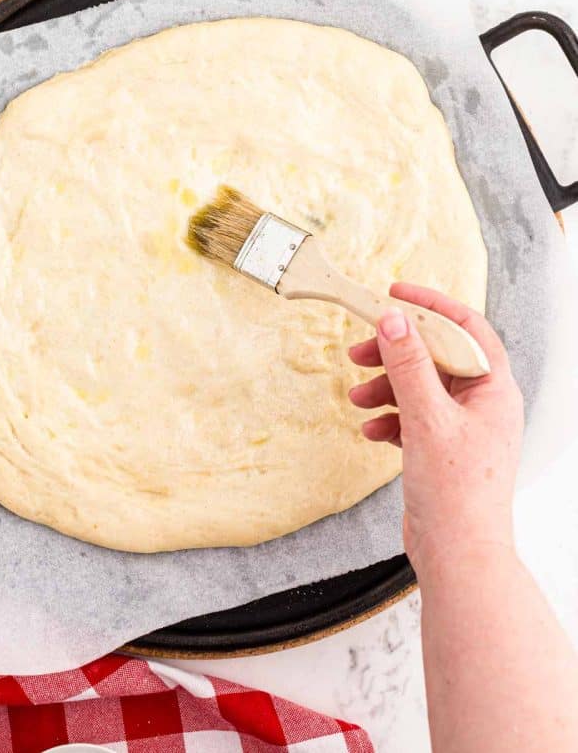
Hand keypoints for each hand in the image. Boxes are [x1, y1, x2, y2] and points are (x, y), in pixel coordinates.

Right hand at [348, 283, 523, 572]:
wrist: (459, 558)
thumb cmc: (457, 495)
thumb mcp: (427, 419)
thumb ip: (408, 366)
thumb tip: (394, 321)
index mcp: (494, 390)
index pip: (466, 328)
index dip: (431, 306)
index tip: (396, 294)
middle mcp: (483, 405)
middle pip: (436, 357)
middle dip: (396, 352)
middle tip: (360, 350)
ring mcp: (463, 429)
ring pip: (420, 388)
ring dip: (386, 387)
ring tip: (357, 397)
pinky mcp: (443, 451)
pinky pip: (413, 418)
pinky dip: (389, 418)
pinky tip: (372, 430)